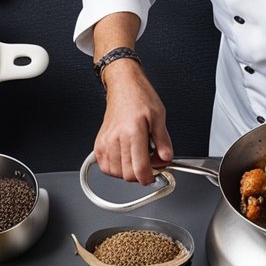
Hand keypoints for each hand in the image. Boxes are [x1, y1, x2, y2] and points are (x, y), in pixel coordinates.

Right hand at [93, 59, 172, 183]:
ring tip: (138, 157)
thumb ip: (163, 141)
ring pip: (116, 174)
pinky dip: (116, 168)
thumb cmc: (140, 97)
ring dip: (129, 172)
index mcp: (133, 132)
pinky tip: (126, 158)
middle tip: (151, 163)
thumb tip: (166, 158)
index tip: (155, 175)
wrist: (123, 87)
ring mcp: (105, 142)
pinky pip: (106, 167)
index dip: (150, 178)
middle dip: (141, 174)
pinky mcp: (99, 144)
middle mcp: (116, 139)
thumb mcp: (159, 117)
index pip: (139, 169)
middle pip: (128, 175)